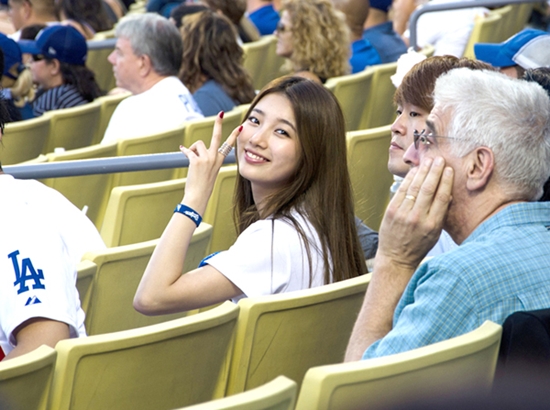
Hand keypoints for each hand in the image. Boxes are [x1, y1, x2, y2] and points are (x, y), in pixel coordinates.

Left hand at [179, 112, 241, 213]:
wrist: (198, 196)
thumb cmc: (202, 186)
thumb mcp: (208, 172)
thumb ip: (203, 159)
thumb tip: (187, 149)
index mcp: (219, 161)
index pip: (228, 145)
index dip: (234, 135)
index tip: (241, 126)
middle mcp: (215, 158)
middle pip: (217, 136)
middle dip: (218, 123)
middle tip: (221, 113)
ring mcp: (206, 159)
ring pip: (198, 144)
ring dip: (193, 150)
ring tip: (193, 162)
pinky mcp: (197, 161)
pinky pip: (188, 150)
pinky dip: (184, 151)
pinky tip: (182, 151)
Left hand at [377, 156, 453, 270]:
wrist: (396, 257)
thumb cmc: (418, 246)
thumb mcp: (436, 233)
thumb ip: (441, 213)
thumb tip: (447, 192)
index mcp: (433, 224)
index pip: (442, 197)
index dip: (446, 181)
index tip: (449, 170)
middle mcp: (418, 218)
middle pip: (428, 188)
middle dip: (435, 171)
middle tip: (440, 159)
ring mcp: (403, 213)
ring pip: (414, 187)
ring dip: (422, 171)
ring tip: (428, 161)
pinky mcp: (391, 210)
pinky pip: (402, 190)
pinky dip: (409, 178)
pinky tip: (415, 171)